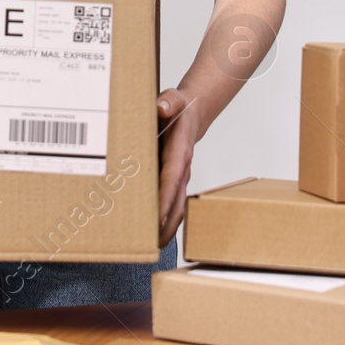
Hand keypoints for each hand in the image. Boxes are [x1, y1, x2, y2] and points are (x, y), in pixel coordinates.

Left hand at [156, 87, 200, 247]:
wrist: (192, 112)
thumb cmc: (179, 106)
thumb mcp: (173, 98)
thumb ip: (168, 101)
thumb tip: (162, 107)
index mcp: (180, 151)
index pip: (172, 178)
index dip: (165, 198)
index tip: (158, 217)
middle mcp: (182, 168)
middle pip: (177, 201)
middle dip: (166, 223)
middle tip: (153, 244)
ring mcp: (180, 176)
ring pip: (176, 206)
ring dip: (167, 227)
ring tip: (152, 246)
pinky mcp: (174, 180)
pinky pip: (171, 202)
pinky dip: (165, 218)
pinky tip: (153, 231)